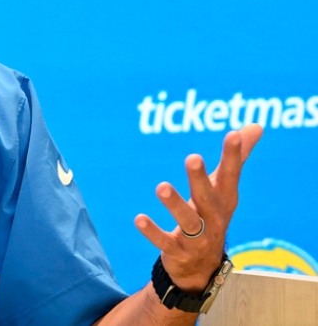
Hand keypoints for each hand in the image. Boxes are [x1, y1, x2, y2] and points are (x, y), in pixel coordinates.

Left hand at [134, 124, 262, 292]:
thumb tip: (255, 126)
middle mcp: (214, 219)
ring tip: (161, 187)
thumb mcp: (224, 189)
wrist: (202, 267)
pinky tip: (139, 218)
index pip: (231, 175)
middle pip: (208, 197)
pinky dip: (152, 231)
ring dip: (175, 204)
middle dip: (200, 178)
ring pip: (188, 221)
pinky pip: (165, 241)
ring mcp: (197, 238)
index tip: (232, 134)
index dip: (233, 156)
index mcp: (225, 200)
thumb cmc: (212, 215)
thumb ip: (237, 158)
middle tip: (192, 157)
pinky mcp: (178, 251)